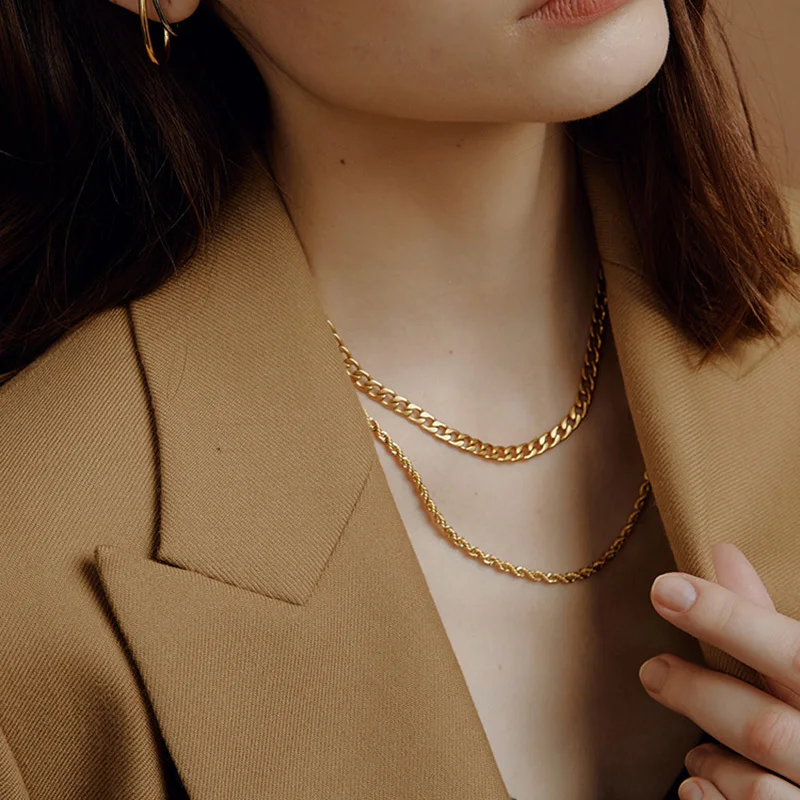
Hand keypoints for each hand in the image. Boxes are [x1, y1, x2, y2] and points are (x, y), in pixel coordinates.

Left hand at [640, 543, 799, 798]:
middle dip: (698, 696)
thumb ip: (764, 619)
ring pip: (754, 787)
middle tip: (653, 672)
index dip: (729, 620)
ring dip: (709, 759)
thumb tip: (722, 552)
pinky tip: (697, 785)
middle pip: (763, 728)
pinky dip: (709, 799)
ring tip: (695, 749)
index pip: (795, 653)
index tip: (665, 588)